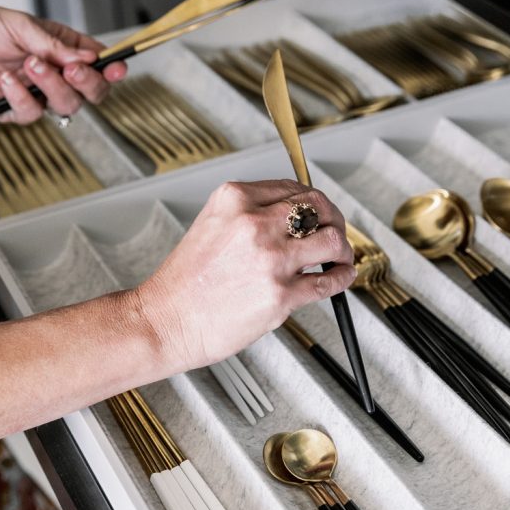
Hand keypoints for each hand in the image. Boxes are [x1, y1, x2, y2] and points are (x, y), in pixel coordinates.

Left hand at [0, 4, 126, 123]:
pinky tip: (6, 80)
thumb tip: (86, 57)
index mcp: (60, 46)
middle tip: (72, 71)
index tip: (117, 68)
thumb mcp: (19, 24)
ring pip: (66, 106)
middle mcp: (53, 72)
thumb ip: (54, 44)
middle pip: (91, 91)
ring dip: (52, 87)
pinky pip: (31, 113)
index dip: (111, 67)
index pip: (96, 62)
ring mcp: (36, 92)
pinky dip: (21, 97)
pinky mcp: (15, 109)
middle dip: (87, 83)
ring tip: (31, 65)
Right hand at [137, 179, 355, 371]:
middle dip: (334, 220)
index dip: (315, 202)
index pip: (294, 189)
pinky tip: (341, 277)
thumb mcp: (212, 224)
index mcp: (236, 199)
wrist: (166, 320)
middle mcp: (255, 223)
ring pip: (332, 241)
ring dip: (343, 249)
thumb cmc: (185, 281)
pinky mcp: (281, 295)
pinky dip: (343, 277)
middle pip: (319, 208)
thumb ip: (251, 214)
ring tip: (341, 258)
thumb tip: (295, 215)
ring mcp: (271, 259)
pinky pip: (328, 281)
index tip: (321, 213)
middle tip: (336, 233)